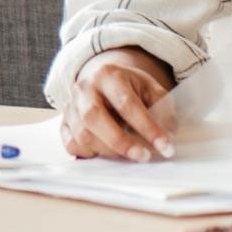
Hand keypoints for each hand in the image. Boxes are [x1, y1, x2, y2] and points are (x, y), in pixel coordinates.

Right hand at [61, 48, 175, 161]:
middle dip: (121, 142)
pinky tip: (108, 151)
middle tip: (144, 157)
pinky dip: (91, 153)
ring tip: (130, 154)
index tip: (166, 147)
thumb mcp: (150, 88)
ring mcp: (70, 106)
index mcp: (108, 74)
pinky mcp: (63, 123)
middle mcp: (84, 88)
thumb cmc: (130, 87)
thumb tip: (168, 136)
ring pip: (83, 135)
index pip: (127, 103)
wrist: (104, 81)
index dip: (148, 127)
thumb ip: (162, 109)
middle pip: (95, 118)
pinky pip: (72, 144)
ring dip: (109, 151)